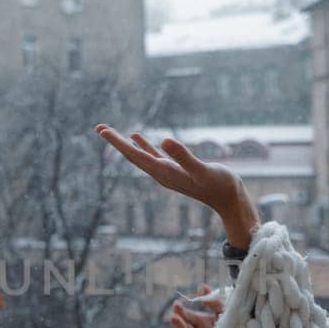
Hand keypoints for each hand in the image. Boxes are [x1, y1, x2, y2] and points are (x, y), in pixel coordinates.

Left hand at [94, 124, 258, 236]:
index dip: (118, 143)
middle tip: (98, 127)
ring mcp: (167, 172)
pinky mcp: (175, 170)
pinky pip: (153, 155)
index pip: (135, 156)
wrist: (230, 200)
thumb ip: (184, 157)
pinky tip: (138, 137)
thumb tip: (165, 141)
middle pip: (132, 156)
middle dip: (116, 142)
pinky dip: (143, 146)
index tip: (102, 130)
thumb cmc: (219, 185)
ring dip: (125, 144)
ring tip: (109, 132)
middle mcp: (161, 174)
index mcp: (164, 172)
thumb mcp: (202, 169)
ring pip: (140, 156)